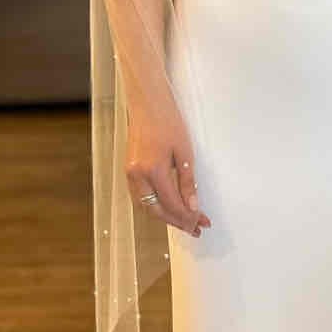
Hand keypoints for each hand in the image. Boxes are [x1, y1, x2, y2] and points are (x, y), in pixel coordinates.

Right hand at [125, 110, 211, 235]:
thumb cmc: (168, 121)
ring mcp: (130, 173)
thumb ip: (187, 182)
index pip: (172, 204)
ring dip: (165, 217)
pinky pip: (140, 197)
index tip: (202, 222)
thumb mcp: (185, 152)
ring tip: (185, 221)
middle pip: (157, 211)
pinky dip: (154, 206)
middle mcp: (137, 175)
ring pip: (146, 207)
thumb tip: (193, 207)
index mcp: (153, 170)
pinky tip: (168, 208)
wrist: (148, 103)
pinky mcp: (129, 170)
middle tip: (196, 228)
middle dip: (177, 222)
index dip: (188, 216)